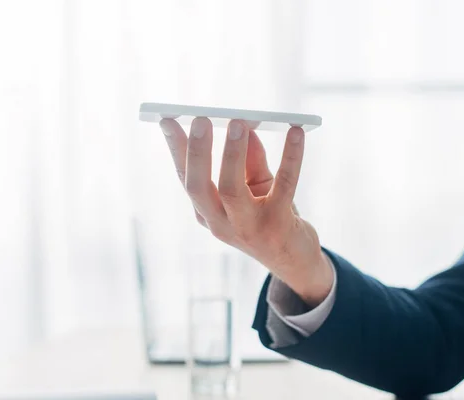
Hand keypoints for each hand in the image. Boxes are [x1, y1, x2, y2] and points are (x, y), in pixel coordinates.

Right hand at [160, 117, 332, 306]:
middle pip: (199, 187)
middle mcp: (221, 224)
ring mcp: (248, 228)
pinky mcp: (278, 226)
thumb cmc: (269, 218)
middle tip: (200, 119)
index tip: (168, 119)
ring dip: (233, 154)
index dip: (177, 149)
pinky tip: (295, 133)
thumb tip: (245, 127)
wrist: (294, 261)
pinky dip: (290, 157)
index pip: (186, 178)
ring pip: (231, 190)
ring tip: (237, 123)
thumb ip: (249, 159)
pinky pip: (284, 186)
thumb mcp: (256, 188)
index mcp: (208, 213)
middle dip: (197, 152)